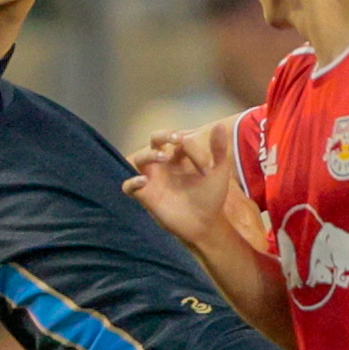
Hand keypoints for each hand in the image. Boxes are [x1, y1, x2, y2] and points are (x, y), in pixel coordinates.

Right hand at [124, 121, 234, 247]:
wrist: (205, 224)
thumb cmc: (210, 197)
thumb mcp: (219, 172)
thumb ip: (219, 149)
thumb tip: (219, 125)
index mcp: (180, 156)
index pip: (180, 140)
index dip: (193, 149)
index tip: (207, 168)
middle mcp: (164, 164)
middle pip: (154, 140)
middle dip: (162, 135)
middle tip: (176, 138)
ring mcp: (154, 179)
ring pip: (139, 158)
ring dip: (149, 154)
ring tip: (163, 157)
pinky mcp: (146, 195)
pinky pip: (128, 186)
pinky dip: (132, 182)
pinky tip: (144, 180)